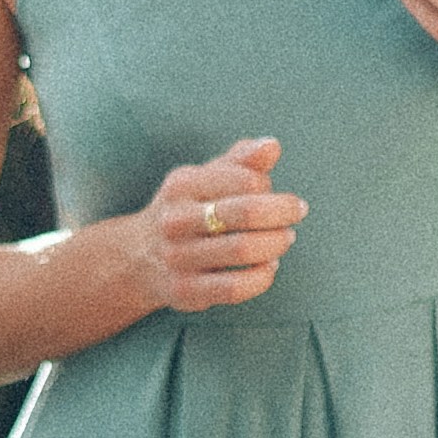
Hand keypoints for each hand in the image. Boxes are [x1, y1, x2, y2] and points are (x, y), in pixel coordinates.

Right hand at [103, 138, 304, 315]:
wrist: (139, 257)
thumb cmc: (188, 210)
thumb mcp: (206, 178)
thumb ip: (242, 161)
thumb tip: (271, 146)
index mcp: (183, 185)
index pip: (242, 179)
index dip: (269, 186)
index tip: (282, 195)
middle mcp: (176, 220)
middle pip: (245, 212)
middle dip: (282, 212)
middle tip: (298, 212)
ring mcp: (178, 257)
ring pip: (242, 250)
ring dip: (275, 244)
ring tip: (285, 238)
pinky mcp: (187, 291)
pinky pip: (235, 287)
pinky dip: (262, 277)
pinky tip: (268, 267)